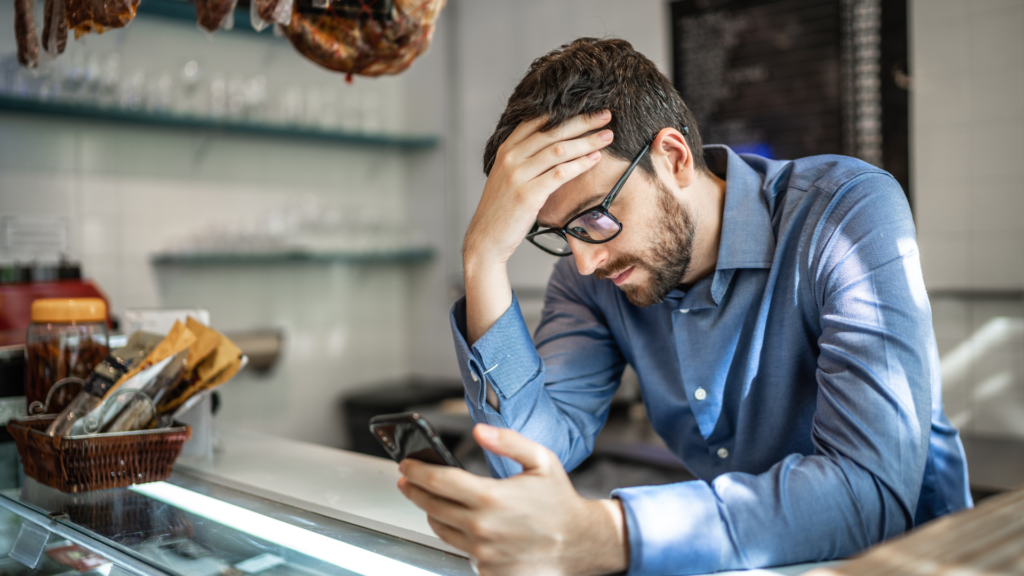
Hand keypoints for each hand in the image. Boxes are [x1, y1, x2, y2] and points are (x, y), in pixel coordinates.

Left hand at [397, 424, 628, 575]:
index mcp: (492, 498)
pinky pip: (459, 550)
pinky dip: (456, 535)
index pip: (439, 481)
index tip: (406, 464)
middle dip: (415, 490)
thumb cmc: (559, 502)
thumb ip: (508, 442)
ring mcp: (483, 553)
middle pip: (432, 506)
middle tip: (408, 480)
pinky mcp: (487, 570)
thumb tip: (479, 431)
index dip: (417, 470)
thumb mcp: (541, 460)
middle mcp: (482, 527)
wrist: (578, 543)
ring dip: (432, 513)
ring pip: (441, 529)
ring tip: (432, 500)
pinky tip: (462, 524)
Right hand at [464, 111, 612, 265]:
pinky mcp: (527, 194)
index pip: (537, 120)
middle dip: (583, 121)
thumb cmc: (502, 210)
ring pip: (559, 150)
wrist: (486, 239)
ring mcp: (517, 175)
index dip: (565, 111)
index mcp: (505, 149)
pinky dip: (580, 164)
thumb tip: (554, 145)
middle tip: (606, 115)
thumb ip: (524, 158)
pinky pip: (559, 174)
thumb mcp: (507, 176)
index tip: (589, 107)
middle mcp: (510, 158)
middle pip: (552, 131)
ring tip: (608, 136)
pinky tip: (595, 159)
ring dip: (587, 141)